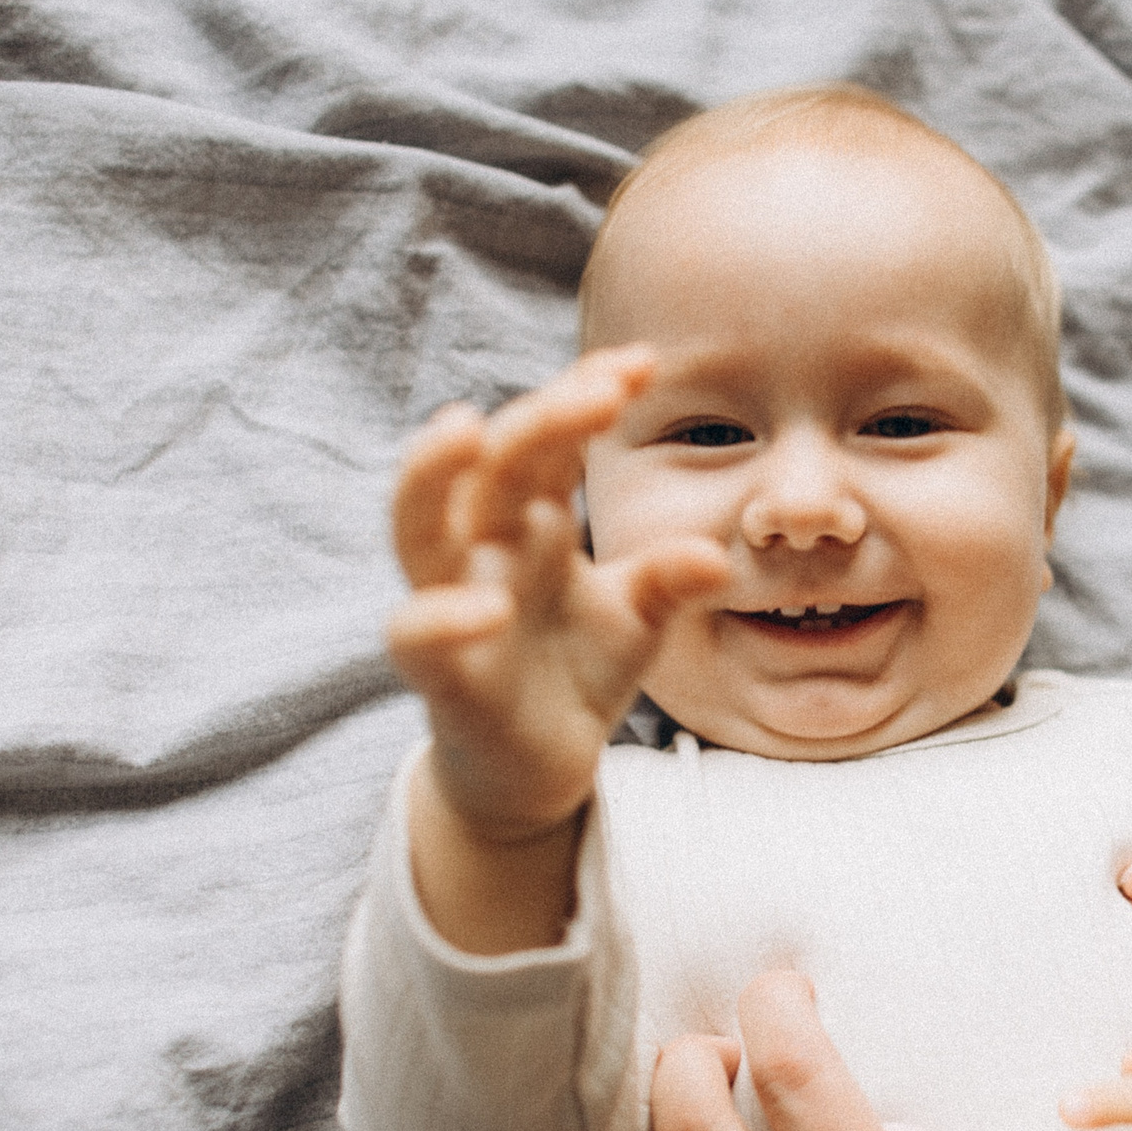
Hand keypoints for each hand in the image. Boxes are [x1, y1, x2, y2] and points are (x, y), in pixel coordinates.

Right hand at [388, 348, 728, 949]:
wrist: (537, 767)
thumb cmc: (576, 669)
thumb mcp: (639, 617)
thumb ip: (669, 577)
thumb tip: (715, 555)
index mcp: (530, 518)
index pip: (549, 436)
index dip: (586, 393)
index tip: (643, 363)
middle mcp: (483, 546)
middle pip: (493, 461)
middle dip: (541, 416)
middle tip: (602, 388)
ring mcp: (451, 601)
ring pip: (416, 524)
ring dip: (430, 472)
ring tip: (465, 426)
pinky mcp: (436, 670)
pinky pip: (418, 632)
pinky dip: (446, 617)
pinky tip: (493, 607)